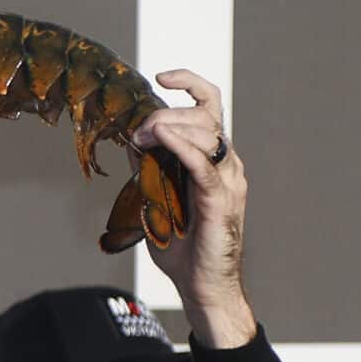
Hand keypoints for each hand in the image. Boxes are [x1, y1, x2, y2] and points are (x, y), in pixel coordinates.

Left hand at [132, 69, 254, 345]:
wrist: (201, 286)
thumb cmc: (183, 248)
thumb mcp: (158, 199)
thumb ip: (149, 170)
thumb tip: (133, 144)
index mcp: (213, 159)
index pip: (210, 106)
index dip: (189, 83)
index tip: (161, 76)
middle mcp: (226, 164)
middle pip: (205, 113)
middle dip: (166, 111)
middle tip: (138, 131)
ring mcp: (227, 179)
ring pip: (206, 131)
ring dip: (168, 125)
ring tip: (143, 137)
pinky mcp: (220, 199)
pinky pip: (202, 163)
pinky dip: (180, 145)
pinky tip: (159, 137)